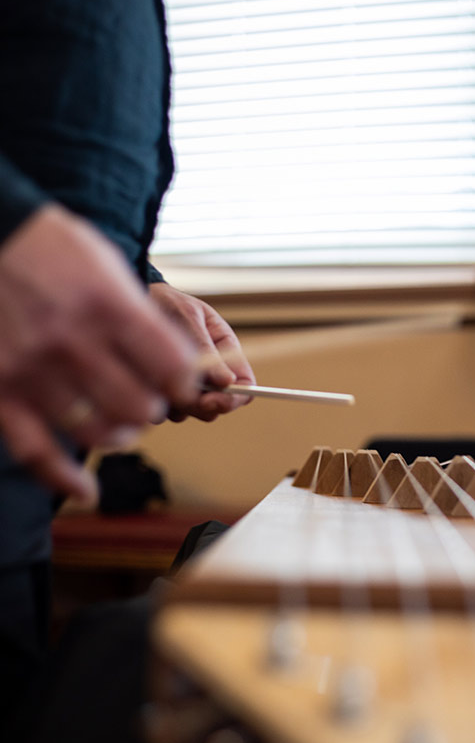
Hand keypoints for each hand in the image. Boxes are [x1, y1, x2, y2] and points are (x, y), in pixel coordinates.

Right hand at [0, 205, 198, 499]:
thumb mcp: (110, 268)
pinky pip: (38, 451)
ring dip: (120, 432)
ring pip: (98, 429)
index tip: (184, 383)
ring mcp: (34, 370)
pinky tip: (86, 491)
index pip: (173, 368)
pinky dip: (65, 479)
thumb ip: (145, 319)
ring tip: (123, 422)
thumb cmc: (56, 251)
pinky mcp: (1, 390)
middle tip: (150, 398)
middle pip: (141, 404)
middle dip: (155, 406)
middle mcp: (73, 341)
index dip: (187, 383)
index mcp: (109, 306)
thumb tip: (185, 366)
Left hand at [148, 281, 255, 421]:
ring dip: (175, 402)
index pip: (245, 386)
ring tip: (154, 374)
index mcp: (227, 351)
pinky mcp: (168, 391)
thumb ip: (205, 349)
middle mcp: (212, 372)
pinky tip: (145, 379)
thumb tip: (227, 382)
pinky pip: (166, 412)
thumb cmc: (168, 303)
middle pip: (218, 406)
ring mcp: (190, 384)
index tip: (211, 401)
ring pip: (191, 411)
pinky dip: (156, 402)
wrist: (140, 299)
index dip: (233, 399)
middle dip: (199, 404)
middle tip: (175, 393)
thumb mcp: (189, 318)